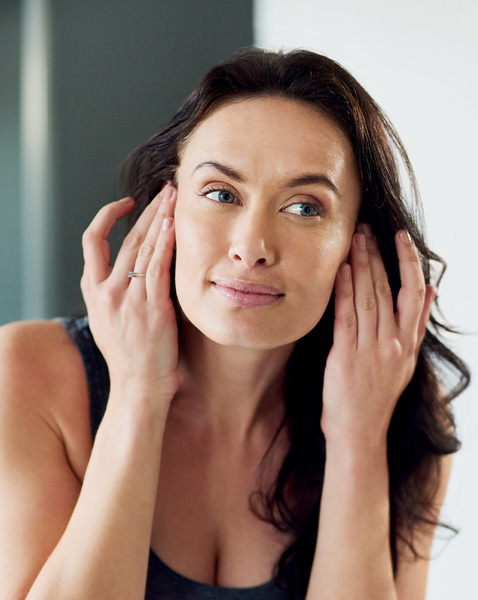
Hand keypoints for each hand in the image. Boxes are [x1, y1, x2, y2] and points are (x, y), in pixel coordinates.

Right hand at [80, 185, 178, 404]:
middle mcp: (107, 291)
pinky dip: (166, 244)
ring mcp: (128, 299)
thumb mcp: (111, 321)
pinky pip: (158, 268)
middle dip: (148, 210)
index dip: (108, 217)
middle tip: (166, 190)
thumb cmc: (131, 357)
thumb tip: (134, 272)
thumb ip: (117, 294)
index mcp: (94, 292)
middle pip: (126, 238)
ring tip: (175, 198)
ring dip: (161, 218)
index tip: (128, 203)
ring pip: (143, 248)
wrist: (138, 388)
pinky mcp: (152, 309)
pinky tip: (174, 225)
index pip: (93, 242)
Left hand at [321, 223, 435, 447]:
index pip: (415, 293)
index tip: (401, 238)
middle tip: (367, 229)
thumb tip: (432, 290)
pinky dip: (344, 292)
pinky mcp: (346, 357)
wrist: (359, 432)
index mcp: (408, 343)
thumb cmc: (378, 395)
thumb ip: (417, 324)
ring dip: (360, 266)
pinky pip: (346, 317)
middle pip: (387, 289)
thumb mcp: (406, 361)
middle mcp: (393, 343)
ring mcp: (371, 350)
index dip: (409, 262)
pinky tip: (340, 271)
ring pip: (368, 298)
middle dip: (377, 256)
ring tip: (355, 240)